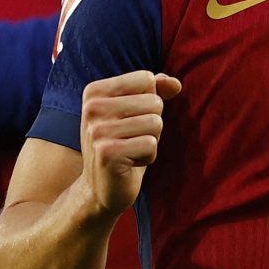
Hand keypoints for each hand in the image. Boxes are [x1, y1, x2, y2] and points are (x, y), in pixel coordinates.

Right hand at [80, 71, 182, 216]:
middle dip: (152, 124)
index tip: (129, 120)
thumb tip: (175, 84)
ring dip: (150, 141)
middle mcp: (92, 107)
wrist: (99, 189)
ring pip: (155, 123)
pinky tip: (130, 163)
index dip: (149, 102)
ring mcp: (98, 131)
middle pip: (154, 102)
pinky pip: (151, 145)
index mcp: (95, 91)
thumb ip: (155, 91)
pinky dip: (148, 156)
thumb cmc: (123, 145)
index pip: (147, 79)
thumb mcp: (136, 112)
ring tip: (130, 150)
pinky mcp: (108, 153)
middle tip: (130, 139)